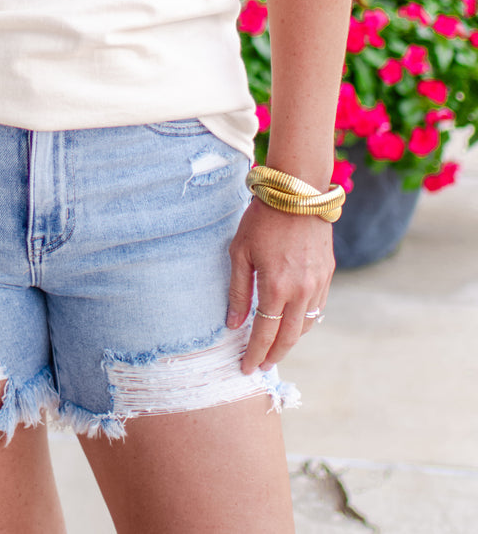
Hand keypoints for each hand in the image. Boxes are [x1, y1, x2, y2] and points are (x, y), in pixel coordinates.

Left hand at [226, 197, 333, 374]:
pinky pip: (317, 307)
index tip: (246, 367)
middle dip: (274, 355)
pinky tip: (293, 322)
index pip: (265, 333)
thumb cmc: (262, 219)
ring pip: (306, 325)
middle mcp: (301, 290)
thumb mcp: (240, 252)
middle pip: (288, 337)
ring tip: (275, 347)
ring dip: (290, 340)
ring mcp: (318, 283)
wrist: (298, 193)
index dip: (254, 353)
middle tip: (262, 366)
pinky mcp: (327, 274)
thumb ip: (238, 291)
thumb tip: (233, 324)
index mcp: (276, 287)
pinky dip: (305, 320)